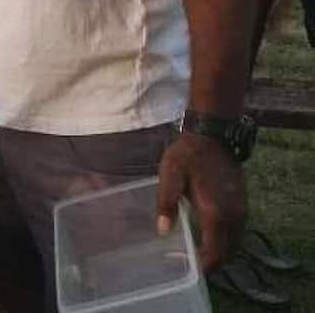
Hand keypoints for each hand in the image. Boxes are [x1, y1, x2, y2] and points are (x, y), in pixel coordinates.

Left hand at [155, 132, 246, 271]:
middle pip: (228, 252)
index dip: (204, 266)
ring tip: (197, 253)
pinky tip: (208, 236)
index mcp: (216, 212)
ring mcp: (241, 210)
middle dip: (211, 263)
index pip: (216, 252)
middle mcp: (234, 216)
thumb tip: (163, 231)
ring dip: (220, 252)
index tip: (189, 270)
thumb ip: (166, 202)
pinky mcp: (242, 204)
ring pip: (235, 243)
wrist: (213, 135)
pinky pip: (237, 232)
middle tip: (190, 264)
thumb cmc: (188, 154)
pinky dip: (225, 241)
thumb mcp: (170, 175)